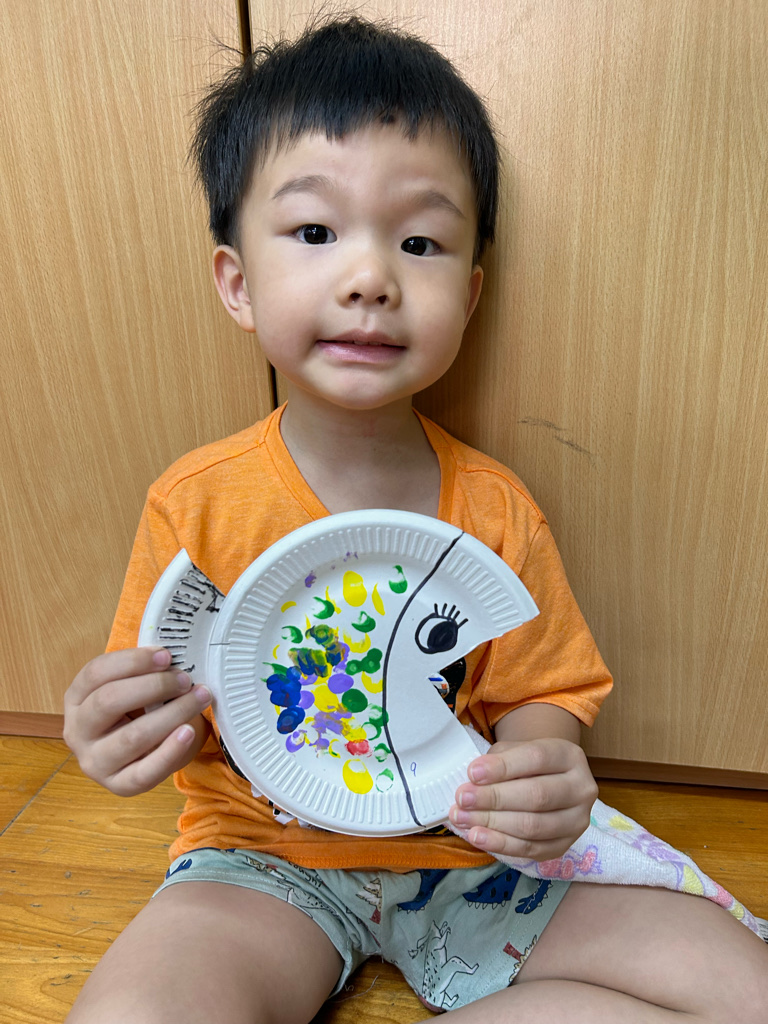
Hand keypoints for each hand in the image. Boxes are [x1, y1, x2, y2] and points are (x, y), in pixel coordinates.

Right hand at [63, 647, 211, 796]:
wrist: (150, 748)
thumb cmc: (140, 709)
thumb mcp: (134, 686)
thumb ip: (145, 672)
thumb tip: (174, 659)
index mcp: (76, 697)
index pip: (96, 673)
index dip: (132, 661)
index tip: (166, 655)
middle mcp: (77, 730)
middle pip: (108, 701)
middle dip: (153, 686)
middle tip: (185, 679)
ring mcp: (94, 762)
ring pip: (130, 737)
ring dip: (171, 714)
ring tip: (198, 699)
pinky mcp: (118, 785)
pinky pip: (144, 773)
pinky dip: (169, 751)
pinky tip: (187, 732)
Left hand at [449, 737, 597, 861]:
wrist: (546, 782)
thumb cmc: (525, 764)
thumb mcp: (514, 750)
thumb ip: (497, 760)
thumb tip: (474, 779)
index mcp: (570, 756)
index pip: (537, 759)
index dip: (503, 767)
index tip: (472, 773)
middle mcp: (582, 789)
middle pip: (537, 796)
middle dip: (495, 798)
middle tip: (463, 799)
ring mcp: (577, 821)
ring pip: (534, 826)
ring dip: (493, 824)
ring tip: (463, 818)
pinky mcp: (565, 846)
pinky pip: (531, 850)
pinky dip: (500, 844)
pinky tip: (478, 836)